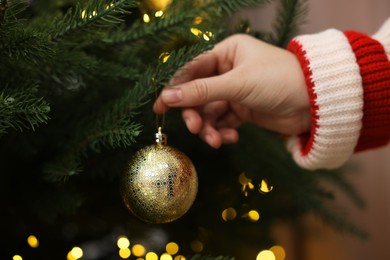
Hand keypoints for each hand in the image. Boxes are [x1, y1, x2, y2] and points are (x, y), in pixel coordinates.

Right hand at [153, 34, 310, 147]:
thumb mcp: (237, 84)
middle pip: (199, 95)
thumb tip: (166, 97)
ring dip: (210, 128)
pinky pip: (224, 122)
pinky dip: (223, 131)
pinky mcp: (244, 110)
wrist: (315, 103)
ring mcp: (236, 92)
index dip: (175, 89)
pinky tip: (230, 138)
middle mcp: (229, 70)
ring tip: (216, 140)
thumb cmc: (278, 81)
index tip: (159, 107)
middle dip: (196, 114)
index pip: (192, 70)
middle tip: (195, 129)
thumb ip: (200, 91)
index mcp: (227, 52)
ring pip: (211, 112)